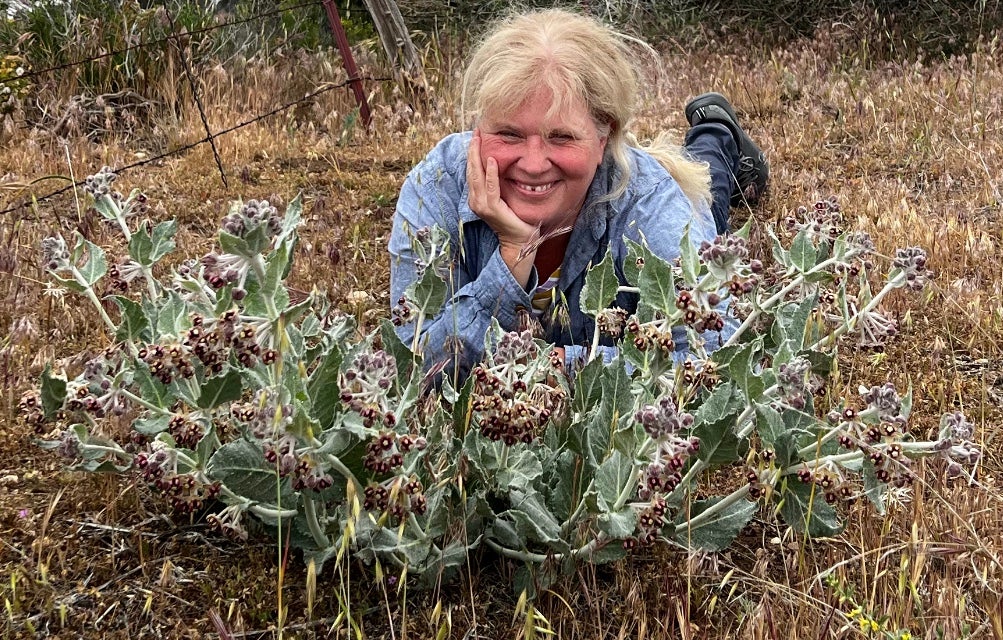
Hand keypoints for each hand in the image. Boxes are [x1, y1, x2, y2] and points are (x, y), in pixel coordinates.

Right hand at [467, 129, 537, 285]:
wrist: (519, 240)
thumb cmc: (514, 218)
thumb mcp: (504, 197)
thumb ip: (499, 184)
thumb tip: (501, 164)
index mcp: (476, 197)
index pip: (472, 171)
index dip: (472, 153)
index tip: (476, 136)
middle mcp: (475, 200)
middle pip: (471, 170)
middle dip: (472, 150)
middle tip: (476, 132)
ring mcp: (481, 205)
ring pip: (476, 176)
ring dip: (477, 157)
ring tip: (479, 140)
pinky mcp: (492, 209)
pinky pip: (490, 188)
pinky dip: (490, 174)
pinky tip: (492, 160)